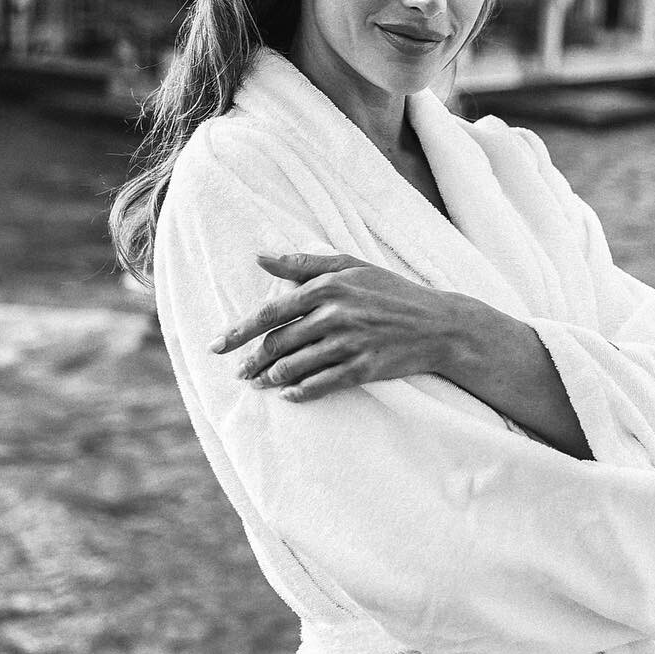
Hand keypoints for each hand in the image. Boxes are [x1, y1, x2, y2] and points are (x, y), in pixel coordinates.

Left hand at [209, 252, 459, 400]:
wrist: (438, 324)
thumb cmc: (391, 291)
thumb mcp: (351, 266)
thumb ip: (303, 262)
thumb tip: (260, 258)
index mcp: (327, 286)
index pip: (270, 313)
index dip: (238, 332)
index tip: (216, 346)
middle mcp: (335, 315)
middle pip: (278, 343)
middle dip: (252, 361)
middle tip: (240, 372)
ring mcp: (350, 343)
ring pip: (294, 367)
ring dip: (271, 379)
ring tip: (260, 383)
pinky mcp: (363, 369)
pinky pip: (320, 384)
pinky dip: (299, 392)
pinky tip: (288, 395)